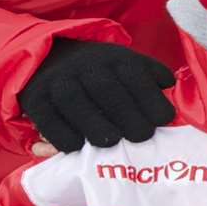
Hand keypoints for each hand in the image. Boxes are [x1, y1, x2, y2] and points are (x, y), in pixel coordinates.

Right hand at [20, 39, 175, 152]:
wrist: (49, 58)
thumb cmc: (100, 72)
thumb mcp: (126, 64)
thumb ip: (150, 76)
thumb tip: (171, 87)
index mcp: (114, 58)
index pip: (134, 75)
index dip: (150, 97)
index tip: (164, 119)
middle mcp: (85, 66)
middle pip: (106, 89)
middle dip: (127, 114)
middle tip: (141, 136)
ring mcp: (58, 81)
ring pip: (74, 101)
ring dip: (94, 124)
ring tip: (111, 142)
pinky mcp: (35, 98)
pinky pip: (47, 116)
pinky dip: (60, 134)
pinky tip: (76, 147)